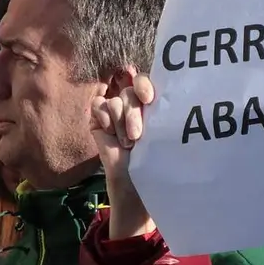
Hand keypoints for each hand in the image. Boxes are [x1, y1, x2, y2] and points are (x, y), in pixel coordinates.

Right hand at [89, 73, 156, 238]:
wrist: (134, 183)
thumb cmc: (154, 161)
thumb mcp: (160, 132)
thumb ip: (158, 110)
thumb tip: (165, 92)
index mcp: (152, 105)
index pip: (146, 81)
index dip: (144, 85)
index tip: (148, 99)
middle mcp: (134, 105)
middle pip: (130, 91)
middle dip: (133, 114)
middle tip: (136, 136)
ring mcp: (115, 113)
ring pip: (115, 100)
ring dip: (121, 123)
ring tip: (127, 144)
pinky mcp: (98, 121)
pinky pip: (98, 105)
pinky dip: (105, 118)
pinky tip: (110, 133)